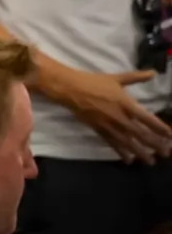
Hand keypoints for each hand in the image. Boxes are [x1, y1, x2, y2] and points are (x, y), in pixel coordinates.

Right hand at [51, 67, 171, 163]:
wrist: (71, 89)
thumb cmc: (94, 82)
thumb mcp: (117, 78)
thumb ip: (136, 77)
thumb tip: (154, 72)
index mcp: (126, 103)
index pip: (147, 119)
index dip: (160, 128)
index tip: (170, 135)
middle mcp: (120, 117)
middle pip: (141, 134)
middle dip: (155, 144)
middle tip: (166, 152)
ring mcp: (109, 125)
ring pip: (128, 142)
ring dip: (141, 152)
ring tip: (151, 161)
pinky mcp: (99, 130)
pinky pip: (112, 143)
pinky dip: (121, 152)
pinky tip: (128, 160)